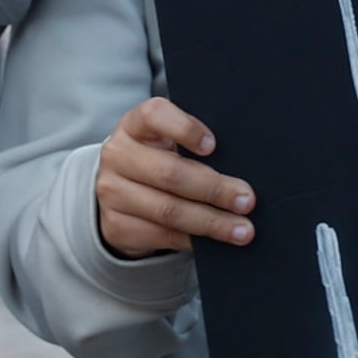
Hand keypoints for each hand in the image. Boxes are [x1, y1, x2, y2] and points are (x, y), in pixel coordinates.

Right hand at [96, 95, 256, 258]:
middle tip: (246, 201)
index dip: (185, 129)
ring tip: (241, 229)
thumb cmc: (158, 160)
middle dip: (214, 189)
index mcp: (134, 125)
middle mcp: (118, 156)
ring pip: (168, 210)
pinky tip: (215, 242)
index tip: (214, 146)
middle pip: (169, 173)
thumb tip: (240, 169)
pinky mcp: (116, 226)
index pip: (154, 115)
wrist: (120, 191)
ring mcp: (111, 193)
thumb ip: (194, 146)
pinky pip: (162, 235)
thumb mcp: (167, 142)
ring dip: (211, 222)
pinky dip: (194, 240)